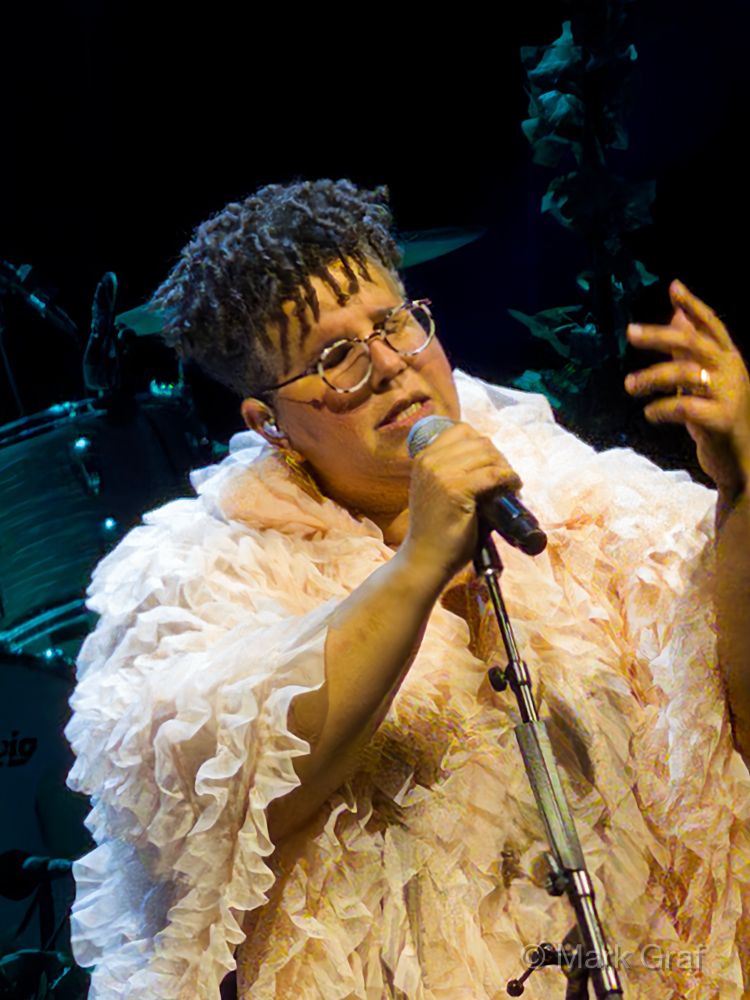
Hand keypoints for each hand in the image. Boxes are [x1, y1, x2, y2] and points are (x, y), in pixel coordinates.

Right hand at [403, 422, 522, 580]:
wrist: (425, 560)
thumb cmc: (437, 531)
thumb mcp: (439, 491)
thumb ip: (458, 472)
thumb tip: (495, 463)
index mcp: (424, 458)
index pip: (462, 431)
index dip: (484, 445)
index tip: (494, 463)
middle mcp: (430, 461)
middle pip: (479, 441)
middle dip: (498, 457)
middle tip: (507, 478)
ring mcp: (441, 474)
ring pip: (488, 455)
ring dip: (505, 468)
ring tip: (511, 485)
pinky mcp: (456, 489)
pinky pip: (493, 474)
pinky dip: (509, 479)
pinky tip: (513, 488)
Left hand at [625, 280, 749, 498]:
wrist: (737, 461)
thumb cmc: (715, 416)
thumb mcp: (702, 379)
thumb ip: (690, 349)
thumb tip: (676, 313)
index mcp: (729, 359)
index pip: (712, 325)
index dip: (693, 306)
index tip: (673, 287)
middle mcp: (732, 371)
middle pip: (694, 343)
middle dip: (660, 335)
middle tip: (630, 332)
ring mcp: (729, 395)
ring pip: (686, 374)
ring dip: (652, 377)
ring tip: (629, 385)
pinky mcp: (720, 420)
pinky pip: (684, 408)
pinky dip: (661, 409)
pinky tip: (648, 413)